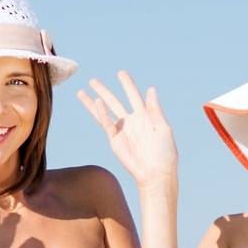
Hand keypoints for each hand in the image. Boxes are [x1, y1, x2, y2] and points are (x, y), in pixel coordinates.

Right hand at [77, 71, 177, 189]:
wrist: (156, 174)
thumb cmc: (165, 154)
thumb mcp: (163, 128)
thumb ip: (155, 110)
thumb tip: (150, 89)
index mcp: (145, 117)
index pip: (133, 96)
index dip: (127, 84)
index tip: (120, 73)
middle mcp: (131, 122)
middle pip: (114, 102)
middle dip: (104, 91)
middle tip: (92, 80)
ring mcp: (121, 131)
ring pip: (105, 113)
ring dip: (94, 102)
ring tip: (82, 92)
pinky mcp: (115, 141)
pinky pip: (106, 124)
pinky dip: (101, 113)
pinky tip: (96, 102)